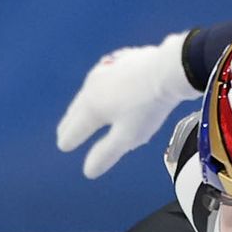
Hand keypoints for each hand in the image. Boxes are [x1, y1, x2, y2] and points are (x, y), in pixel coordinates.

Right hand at [54, 31, 194, 178]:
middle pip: (77, 109)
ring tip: (81, 112)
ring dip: (81, 105)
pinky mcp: (118, 60)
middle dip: (70, 123)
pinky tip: (104, 88)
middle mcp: (92, 87)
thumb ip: (106, 153)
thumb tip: (88, 171)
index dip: (69, 140)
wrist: (168, 68)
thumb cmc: (148, 107)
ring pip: (87, 92)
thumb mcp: (128, 136)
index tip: (63, 146)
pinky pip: (102, 79)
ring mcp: (104, 70)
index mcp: (92, 107)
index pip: (75, 128)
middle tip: (64, 132)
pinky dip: (98, 90)